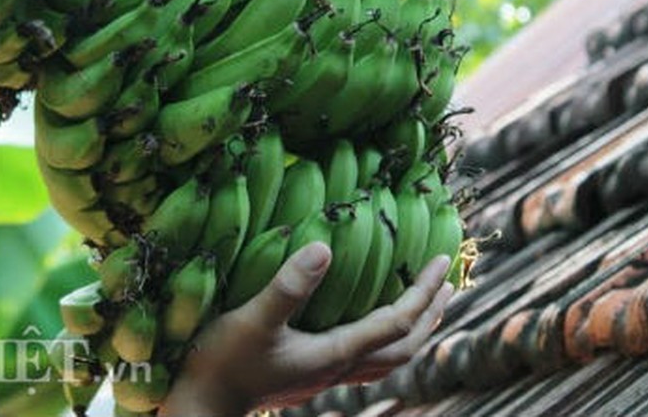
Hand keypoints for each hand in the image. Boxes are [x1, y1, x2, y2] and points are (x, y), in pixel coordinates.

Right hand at [160, 243, 453, 415]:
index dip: (423, 291)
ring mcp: (326, 377)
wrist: (199, 406)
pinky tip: (373, 328)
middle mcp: (339, 369)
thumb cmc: (221, 361)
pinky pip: (366, 360)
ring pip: (388, 359)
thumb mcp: (252, 319)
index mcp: (334, 354)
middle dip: (430, 313)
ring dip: (413, 331)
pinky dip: (384, 341)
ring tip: (427, 305)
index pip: (397, 323)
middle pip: (404, 347)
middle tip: (448, 282)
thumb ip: (287, 286)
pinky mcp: (311, 376)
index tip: (442, 260)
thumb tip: (324, 246)